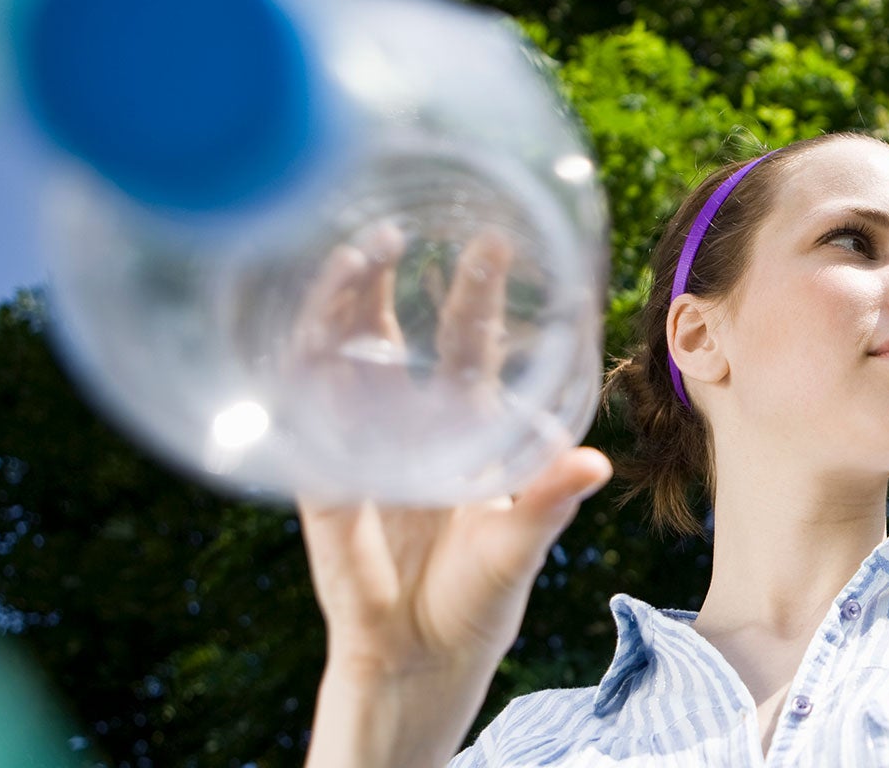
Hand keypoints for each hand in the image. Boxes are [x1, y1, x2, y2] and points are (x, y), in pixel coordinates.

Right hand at [290, 225, 612, 766]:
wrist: (421, 659)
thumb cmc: (479, 598)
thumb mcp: (519, 547)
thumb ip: (547, 502)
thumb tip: (593, 463)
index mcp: (466, 426)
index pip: (469, 344)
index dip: (476, 293)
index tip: (493, 240)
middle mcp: (409, 424)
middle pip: (391, 335)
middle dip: (386, 280)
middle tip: (389, 230)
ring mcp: (358, 447)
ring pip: (339, 362)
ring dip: (337, 315)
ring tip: (343, 263)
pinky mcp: (319, 486)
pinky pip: (302, 422)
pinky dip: (295, 381)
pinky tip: (295, 342)